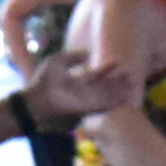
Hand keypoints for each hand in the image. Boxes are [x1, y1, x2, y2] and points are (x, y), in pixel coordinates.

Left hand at [22, 47, 142, 128]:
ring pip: (106, 97)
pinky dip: (113, 103)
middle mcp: (82, 93)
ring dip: (119, 93)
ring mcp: (83, 103)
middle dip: (118, 83)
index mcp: (76, 82)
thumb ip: (73, 57)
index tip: (117, 63)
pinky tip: (124, 99)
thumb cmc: (41, 82)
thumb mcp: (57, 62)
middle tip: (132, 77)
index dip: (107, 70)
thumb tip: (88, 54)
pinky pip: (101, 107)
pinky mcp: (84, 111)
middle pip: (105, 87)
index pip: (96, 75)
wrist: (32, 101)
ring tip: (133, 86)